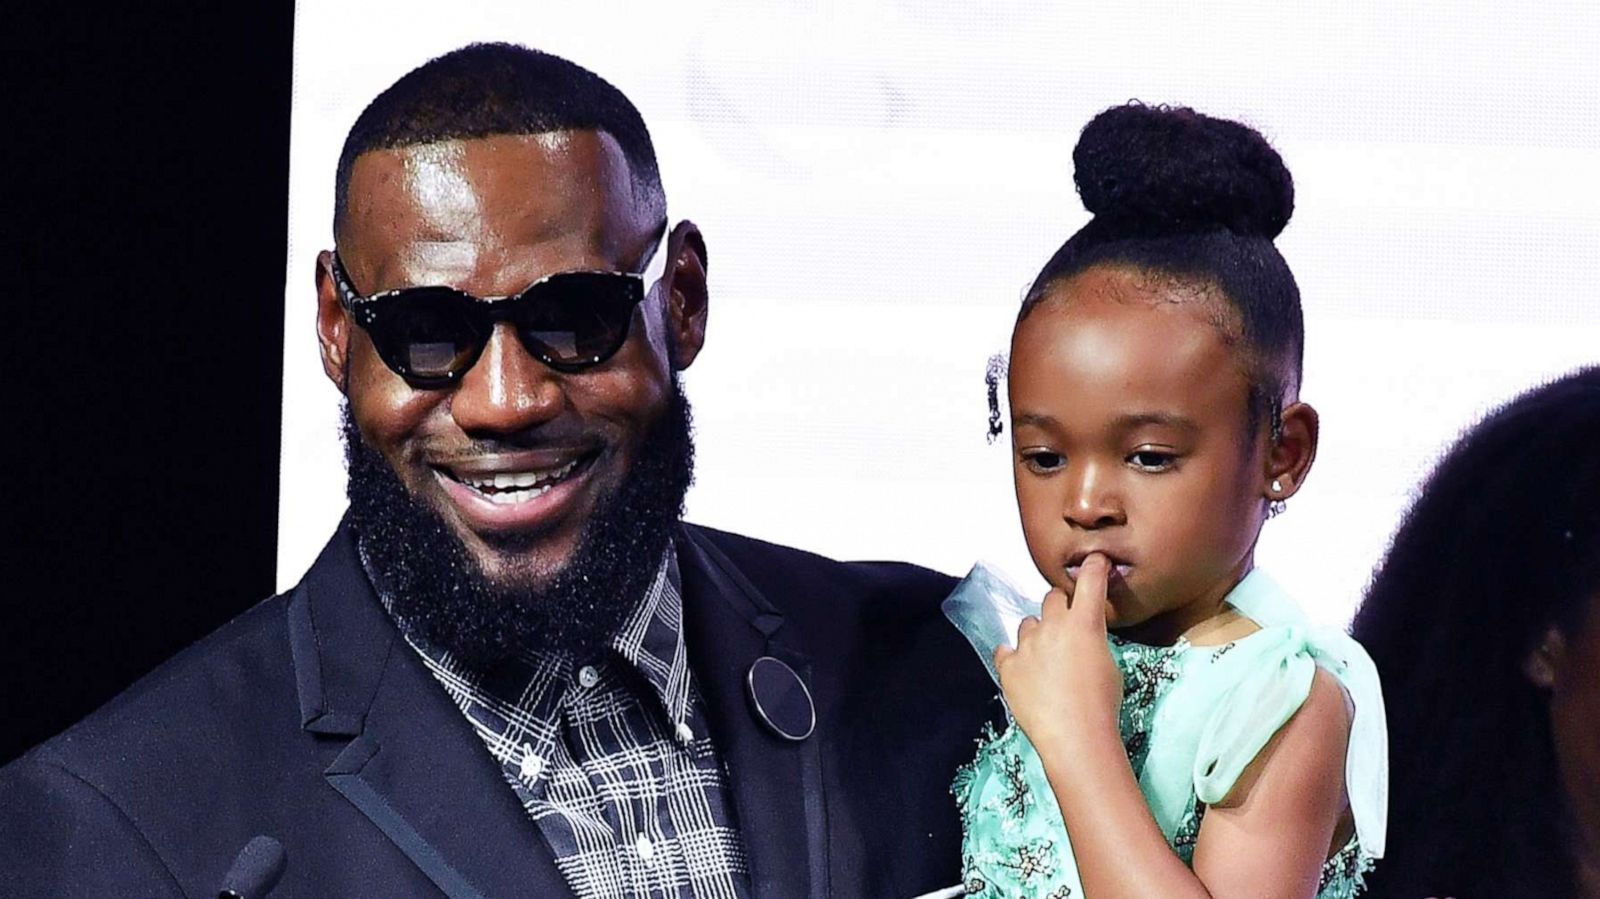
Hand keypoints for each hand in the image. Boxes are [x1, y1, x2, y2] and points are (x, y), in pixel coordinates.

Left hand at [993, 553, 1122, 750]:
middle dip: (1061, 607)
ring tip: (1047, 661)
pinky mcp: (1007, 666)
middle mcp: (1052, 626)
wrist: (1075, 737)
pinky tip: (1024, 673)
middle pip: (1052, 598)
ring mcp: (1026, 645)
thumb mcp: (1109, 664)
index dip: (1094, 567)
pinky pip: (1006, 651)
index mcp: (1084, 622)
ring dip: (1037, 634)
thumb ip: (1092, 639)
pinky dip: (1014, 658)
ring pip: (1028, 623)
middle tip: (1068, 628)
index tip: (1095, 563)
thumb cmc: (1102, 704)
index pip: (1090, 579)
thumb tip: (1082, 635)